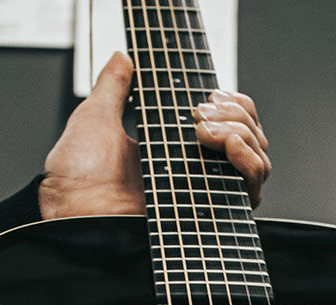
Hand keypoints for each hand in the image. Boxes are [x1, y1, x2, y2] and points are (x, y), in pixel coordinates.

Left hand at [39, 53, 270, 219]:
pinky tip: (227, 145)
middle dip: (237, 114)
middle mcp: (199, 174)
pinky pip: (254, 192)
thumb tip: (123, 57)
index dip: (231, 104)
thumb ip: (113, 86)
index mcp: (177, 151)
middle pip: (254, 139)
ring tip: (206, 130)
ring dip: (243, 133)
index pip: (230, 124)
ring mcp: (209, 195)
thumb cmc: (78, 180)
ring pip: (260, 162)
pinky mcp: (214, 216)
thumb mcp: (95, 117)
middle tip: (201, 113)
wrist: (75, 213)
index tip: (208, 96)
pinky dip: (249, 161)